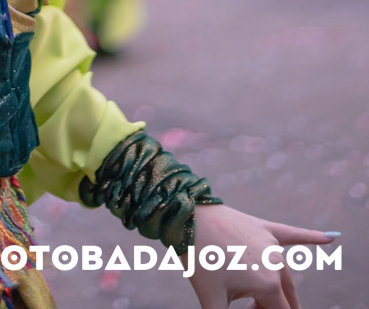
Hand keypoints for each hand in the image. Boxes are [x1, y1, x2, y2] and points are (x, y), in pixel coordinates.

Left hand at [189, 203, 336, 307]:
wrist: (184, 217)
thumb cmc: (198, 260)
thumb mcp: (212, 302)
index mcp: (269, 284)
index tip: (247, 308)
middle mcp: (277, 263)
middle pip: (285, 299)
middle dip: (270, 308)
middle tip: (246, 305)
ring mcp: (271, 243)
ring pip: (284, 277)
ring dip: (275, 292)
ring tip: (252, 302)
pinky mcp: (262, 227)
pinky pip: (292, 235)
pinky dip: (312, 238)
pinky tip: (330, 238)